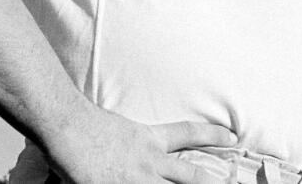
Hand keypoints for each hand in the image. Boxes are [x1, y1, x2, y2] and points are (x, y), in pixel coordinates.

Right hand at [47, 107, 236, 183]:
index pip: (188, 133)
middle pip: (191, 174)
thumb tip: (138, 149)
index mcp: (150, 140)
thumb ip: (135, 140)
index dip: (213, 136)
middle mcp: (149, 162)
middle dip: (212, 182)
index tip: (233, 137)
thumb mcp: (121, 128)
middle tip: (231, 182)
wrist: (68, 127)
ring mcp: (135, 180)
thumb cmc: (87, 124)